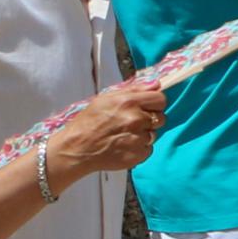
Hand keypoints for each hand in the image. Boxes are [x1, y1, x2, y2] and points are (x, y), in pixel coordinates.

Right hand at [43, 80, 164, 184]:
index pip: (161, 99)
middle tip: (131, 122)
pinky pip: (149, 148)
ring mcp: (139, 138)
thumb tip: (157, 84)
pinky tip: (123, 145)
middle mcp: (136, 119)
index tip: (146, 106)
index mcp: (128, 102)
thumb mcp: (106, 98)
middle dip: (149, 118)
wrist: (76, 148)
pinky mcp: (139, 154)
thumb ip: (134, 90)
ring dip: (143, 133)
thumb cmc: (89, 121)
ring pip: (154, 133)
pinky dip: (139, 147)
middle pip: (161, 117)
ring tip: (123, 134)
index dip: (154, 103)